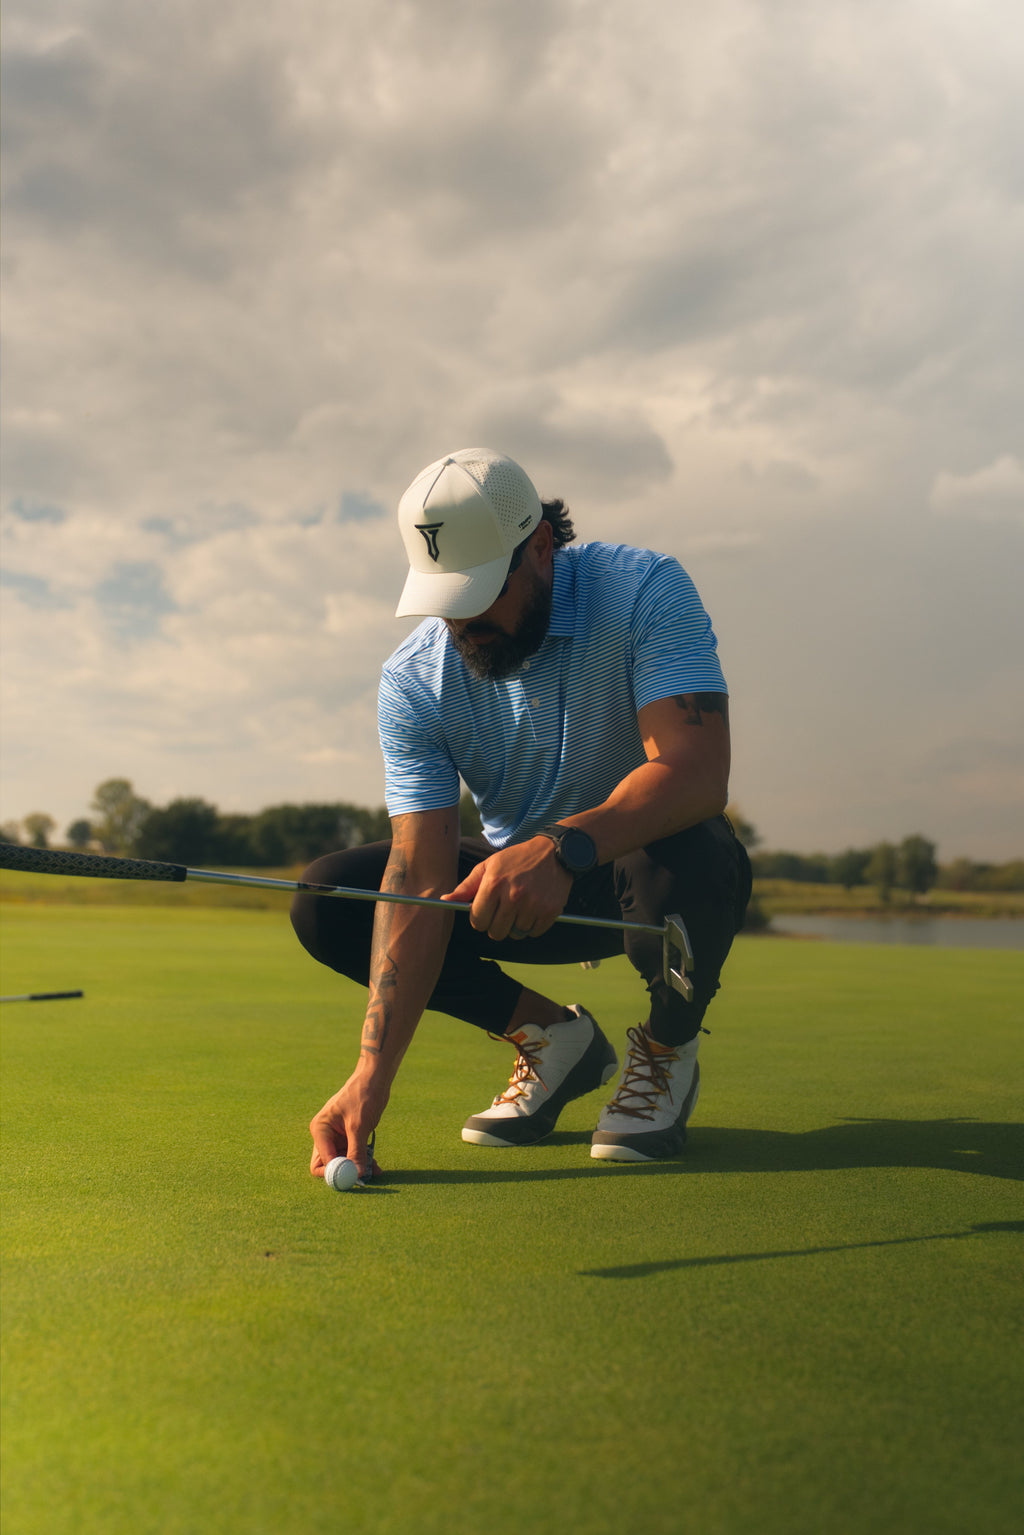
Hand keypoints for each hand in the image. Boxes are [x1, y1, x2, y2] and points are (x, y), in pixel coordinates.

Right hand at [309, 1072, 386, 1180]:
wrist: (375, 1079)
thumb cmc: (363, 1096)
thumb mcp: (359, 1126)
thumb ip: (357, 1151)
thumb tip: (357, 1175)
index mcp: (320, 1130)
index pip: (320, 1162)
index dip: (335, 1173)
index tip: (353, 1178)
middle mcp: (325, 1135)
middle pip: (330, 1165)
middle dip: (346, 1173)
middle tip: (363, 1179)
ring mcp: (337, 1137)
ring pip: (344, 1162)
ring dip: (358, 1168)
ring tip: (375, 1169)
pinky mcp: (349, 1137)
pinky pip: (353, 1155)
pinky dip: (363, 1160)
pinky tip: (376, 1165)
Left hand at [443, 838, 572, 940]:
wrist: (553, 852)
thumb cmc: (516, 859)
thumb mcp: (488, 866)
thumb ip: (466, 886)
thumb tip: (446, 900)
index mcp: (494, 884)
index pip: (478, 920)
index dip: (480, 918)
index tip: (486, 912)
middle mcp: (513, 896)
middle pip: (495, 932)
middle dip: (496, 925)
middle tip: (504, 911)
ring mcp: (533, 905)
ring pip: (515, 934)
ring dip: (516, 925)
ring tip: (521, 907)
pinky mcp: (550, 911)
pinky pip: (533, 933)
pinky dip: (532, 926)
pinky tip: (533, 909)